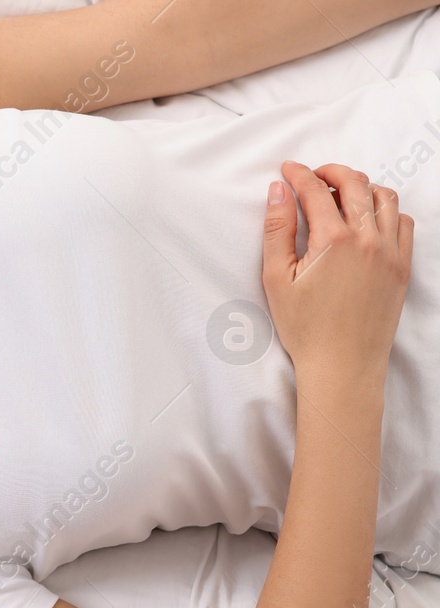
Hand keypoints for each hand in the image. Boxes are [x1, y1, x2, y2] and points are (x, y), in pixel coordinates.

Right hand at [262, 161, 412, 389]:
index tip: (288, 170)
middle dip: (331, 171)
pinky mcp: (403, 265)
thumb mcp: (276, 279)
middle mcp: (367, 239)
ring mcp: (390, 251)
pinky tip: (369, 219)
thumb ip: (277, 230)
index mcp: (332, 240)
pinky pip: (404, 222)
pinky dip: (387, 211)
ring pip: (384, 197)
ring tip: (342, 194)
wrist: (342, 364)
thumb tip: (277, 192)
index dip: (299, 175)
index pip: (315, 190)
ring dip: (362, 187)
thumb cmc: (305, 328)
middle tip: (314, 175)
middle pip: (355, 183)